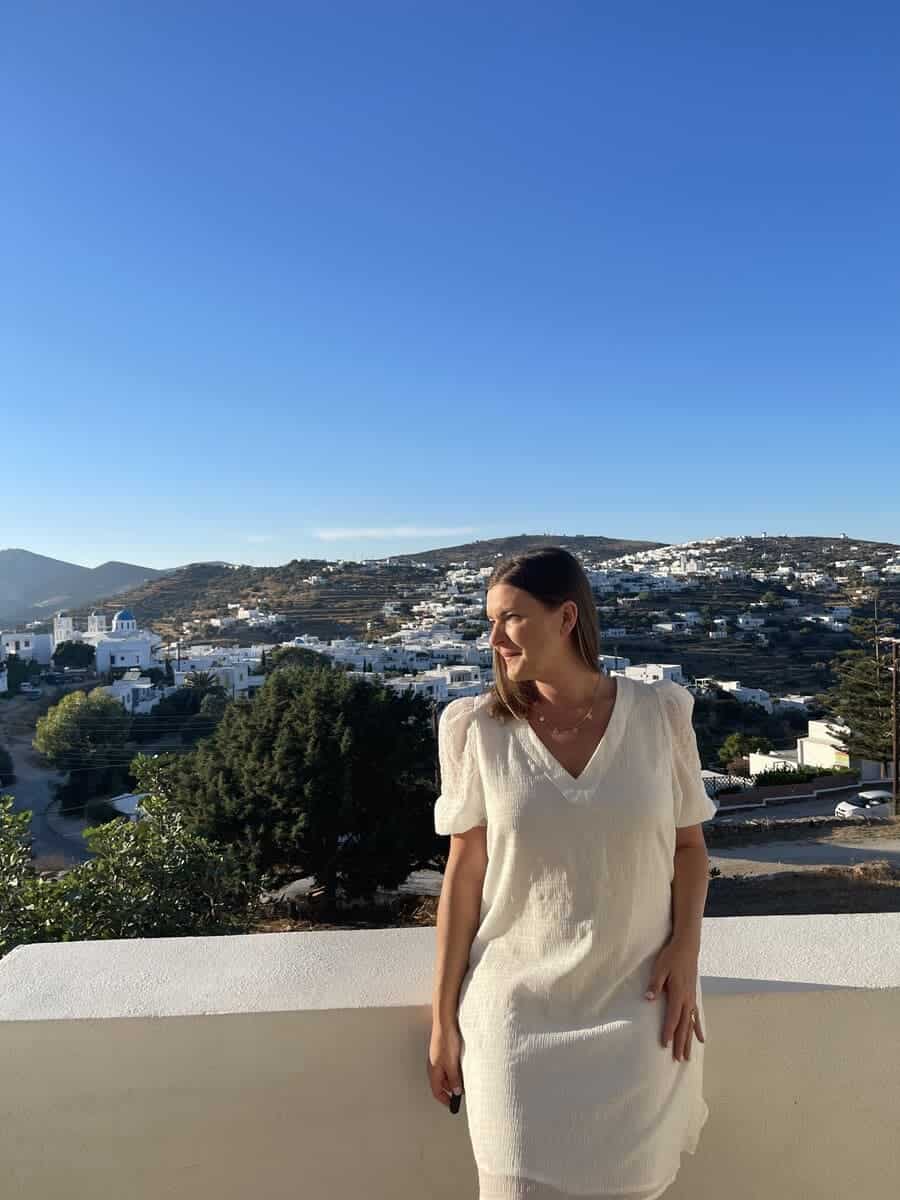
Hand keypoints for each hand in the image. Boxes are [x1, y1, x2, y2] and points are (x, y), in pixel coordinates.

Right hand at [427, 1022, 464, 1107]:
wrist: (445, 1023)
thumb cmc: (446, 1041)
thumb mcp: (452, 1065)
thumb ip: (454, 1080)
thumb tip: (456, 1092)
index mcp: (433, 1071)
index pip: (436, 1091)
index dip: (444, 1100)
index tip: (452, 1105)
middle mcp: (433, 1065)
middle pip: (440, 1084)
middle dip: (449, 1090)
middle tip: (460, 1094)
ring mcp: (437, 1058)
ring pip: (443, 1075)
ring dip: (451, 1080)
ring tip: (462, 1081)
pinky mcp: (442, 1051)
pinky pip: (446, 1066)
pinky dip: (452, 1071)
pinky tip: (460, 1067)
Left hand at [644, 936, 704, 1061]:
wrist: (687, 947)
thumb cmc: (671, 957)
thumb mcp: (659, 968)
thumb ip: (655, 984)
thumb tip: (648, 999)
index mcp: (678, 994)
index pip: (672, 1017)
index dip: (668, 1031)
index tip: (665, 1044)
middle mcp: (687, 1000)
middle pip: (683, 1026)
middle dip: (680, 1043)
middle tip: (678, 1059)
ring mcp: (692, 999)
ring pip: (691, 1024)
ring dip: (689, 1040)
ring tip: (688, 1056)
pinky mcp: (693, 997)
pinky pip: (697, 1016)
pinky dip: (698, 1029)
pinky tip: (701, 1039)